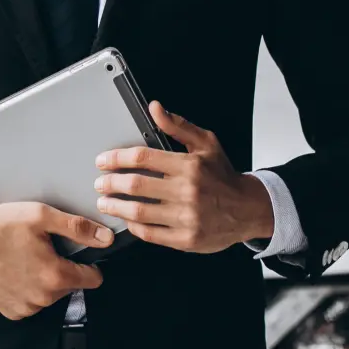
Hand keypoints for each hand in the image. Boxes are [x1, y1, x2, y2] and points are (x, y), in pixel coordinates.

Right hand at [0, 202, 110, 320]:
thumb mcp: (40, 216)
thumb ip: (77, 227)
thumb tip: (105, 238)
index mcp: (55, 275)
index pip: (92, 279)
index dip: (88, 264)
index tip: (77, 254)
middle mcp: (43, 298)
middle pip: (70, 286)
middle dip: (61, 269)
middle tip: (41, 250)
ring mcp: (27, 308)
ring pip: (50, 295)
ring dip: (44, 280)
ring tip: (24, 259)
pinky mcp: (12, 312)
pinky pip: (32, 303)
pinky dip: (27, 290)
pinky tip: (14, 272)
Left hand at [93, 101, 273, 252]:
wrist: (249, 209)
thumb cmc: (223, 176)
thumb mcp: (206, 144)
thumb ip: (178, 126)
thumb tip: (154, 108)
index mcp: (189, 166)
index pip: (143, 157)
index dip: (117, 158)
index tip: (102, 161)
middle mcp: (187, 191)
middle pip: (136, 185)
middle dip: (111, 183)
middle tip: (99, 183)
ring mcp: (187, 218)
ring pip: (139, 212)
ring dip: (115, 206)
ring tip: (105, 202)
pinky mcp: (186, 240)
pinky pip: (150, 234)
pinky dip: (133, 226)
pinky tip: (127, 219)